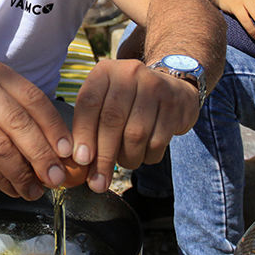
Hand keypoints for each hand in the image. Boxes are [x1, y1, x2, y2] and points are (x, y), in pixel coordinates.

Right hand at [0, 59, 73, 199]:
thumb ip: (16, 111)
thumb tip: (53, 150)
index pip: (34, 100)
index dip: (54, 128)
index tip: (68, 153)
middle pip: (19, 124)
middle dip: (41, 155)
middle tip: (56, 179)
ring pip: (0, 145)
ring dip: (21, 173)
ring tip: (34, 191)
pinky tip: (12, 188)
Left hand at [71, 58, 199, 192]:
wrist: (172, 86)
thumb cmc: (128, 101)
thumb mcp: (104, 100)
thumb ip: (89, 124)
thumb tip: (80, 162)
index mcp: (105, 71)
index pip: (89, 103)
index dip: (83, 134)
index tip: (81, 161)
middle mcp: (130, 73)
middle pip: (112, 120)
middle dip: (103, 156)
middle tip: (97, 183)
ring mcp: (155, 86)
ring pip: (135, 134)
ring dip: (126, 159)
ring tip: (123, 164)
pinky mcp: (174, 104)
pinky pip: (157, 141)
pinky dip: (147, 157)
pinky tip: (142, 156)